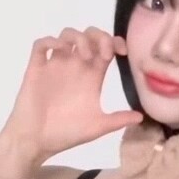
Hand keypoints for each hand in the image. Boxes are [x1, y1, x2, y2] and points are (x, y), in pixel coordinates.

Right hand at [1, 27, 142, 158]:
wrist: (36, 142)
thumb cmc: (65, 134)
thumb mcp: (97, 127)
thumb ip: (117, 119)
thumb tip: (141, 116)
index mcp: (90, 76)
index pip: (105, 48)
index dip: (114, 42)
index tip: (122, 52)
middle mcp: (74, 66)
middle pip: (88, 35)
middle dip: (99, 36)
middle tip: (105, 53)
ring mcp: (55, 66)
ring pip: (66, 35)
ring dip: (78, 38)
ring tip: (85, 55)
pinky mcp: (37, 69)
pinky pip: (41, 44)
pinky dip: (51, 41)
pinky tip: (61, 51)